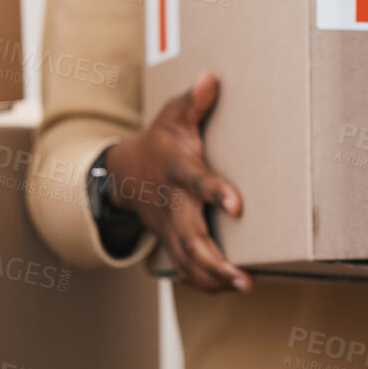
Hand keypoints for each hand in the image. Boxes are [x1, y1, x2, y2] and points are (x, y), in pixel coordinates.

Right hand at [104, 71, 250, 293]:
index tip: (239, 206)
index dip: (216, 193)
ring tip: (242, 286)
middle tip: (242, 275)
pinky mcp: (170, 240)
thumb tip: (211, 79)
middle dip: (214, 259)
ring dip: (212, 277)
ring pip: (186, 259)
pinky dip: (203, 283)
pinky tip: (227, 289)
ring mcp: (168, 227)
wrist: (125, 172)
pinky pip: (184, 268)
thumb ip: (194, 102)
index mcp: (177, 171)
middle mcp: (172, 204)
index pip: (197, 182)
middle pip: (190, 236)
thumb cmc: (159, 141)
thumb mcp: (172, 115)